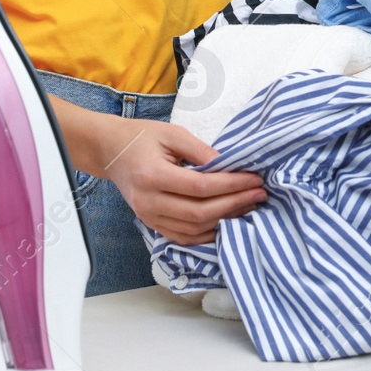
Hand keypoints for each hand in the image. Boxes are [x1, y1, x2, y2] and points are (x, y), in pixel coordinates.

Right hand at [93, 116, 266, 244]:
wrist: (110, 151)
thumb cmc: (141, 137)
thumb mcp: (173, 134)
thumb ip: (202, 151)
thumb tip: (231, 166)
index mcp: (152, 175)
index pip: (200, 187)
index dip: (231, 185)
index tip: (255, 179)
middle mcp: (148, 202)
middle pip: (199, 212)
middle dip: (234, 204)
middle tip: (259, 194)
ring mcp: (148, 217)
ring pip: (194, 229)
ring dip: (225, 220)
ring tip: (249, 207)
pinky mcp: (151, 224)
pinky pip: (184, 237)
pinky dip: (208, 233)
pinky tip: (227, 221)